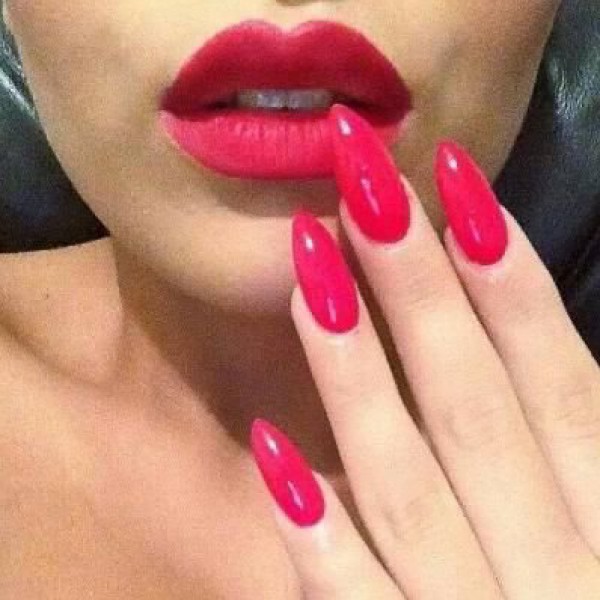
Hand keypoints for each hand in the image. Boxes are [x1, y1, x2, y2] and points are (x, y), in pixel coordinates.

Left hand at [250, 105, 599, 598]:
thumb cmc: (589, 590)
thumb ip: (581, 442)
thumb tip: (535, 343)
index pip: (556, 374)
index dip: (508, 275)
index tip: (451, 182)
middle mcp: (559, 566)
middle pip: (475, 401)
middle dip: (421, 286)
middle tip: (363, 183)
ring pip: (407, 480)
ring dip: (358, 373)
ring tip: (309, 269)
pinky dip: (322, 538)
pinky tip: (272, 452)